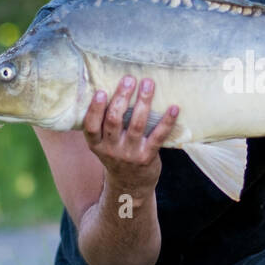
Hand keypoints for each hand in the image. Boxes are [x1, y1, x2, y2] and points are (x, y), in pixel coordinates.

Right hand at [82, 75, 177, 196]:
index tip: (100, 91)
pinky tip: (174, 108)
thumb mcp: (104, 144)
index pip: (90, 126)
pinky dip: (167, 121)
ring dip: (143, 102)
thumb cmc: (117, 155)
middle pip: (114, 120)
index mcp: (97, 144)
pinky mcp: (147, 157)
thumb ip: (104, 124)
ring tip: (148, 84)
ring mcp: (130, 154)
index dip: (94, 109)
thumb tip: (115, 87)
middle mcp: (111, 149)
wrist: (131, 185)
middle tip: (129, 79)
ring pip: (136, 124)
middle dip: (121, 97)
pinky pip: (158, 136)